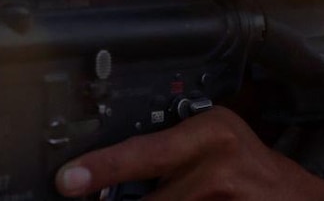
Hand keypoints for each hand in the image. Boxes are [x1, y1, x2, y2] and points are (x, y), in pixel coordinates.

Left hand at [55, 106, 323, 199]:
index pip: (144, 150)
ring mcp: (227, 195)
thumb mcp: (214, 149)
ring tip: (199, 195)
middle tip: (129, 193)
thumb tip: (107, 183)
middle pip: (148, 200)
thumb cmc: (253, 174)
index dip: (102, 168)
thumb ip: (168, 158)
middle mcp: (220, 161)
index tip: (70, 181)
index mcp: (211, 131)